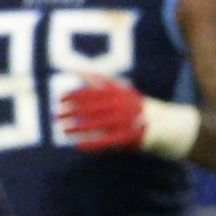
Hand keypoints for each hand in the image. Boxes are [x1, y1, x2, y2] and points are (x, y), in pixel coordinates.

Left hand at [55, 75, 197, 157]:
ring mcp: (124, 121)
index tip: (59, 99)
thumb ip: (98, 80)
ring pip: (96, 124)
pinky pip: (105, 141)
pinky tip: (77, 145)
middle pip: (91, 108)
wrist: (161, 123)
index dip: (73, 95)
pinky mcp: (127, 137)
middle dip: (71, 112)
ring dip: (77, 128)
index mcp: (118, 93)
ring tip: (62, 130)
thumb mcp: (119, 89)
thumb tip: (76, 69)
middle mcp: (121, 105)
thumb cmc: (133, 105)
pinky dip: (91, 143)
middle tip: (55, 115)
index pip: (91, 92)